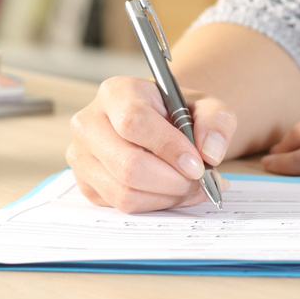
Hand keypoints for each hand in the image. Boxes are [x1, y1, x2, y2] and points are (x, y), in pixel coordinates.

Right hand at [66, 76, 234, 211]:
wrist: (158, 125)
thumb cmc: (177, 113)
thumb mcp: (205, 106)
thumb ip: (217, 121)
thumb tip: (210, 152)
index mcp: (116, 92)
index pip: (134, 122)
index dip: (168, 147)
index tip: (197, 165)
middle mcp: (89, 123)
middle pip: (127, 165)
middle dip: (173, 181)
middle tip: (200, 181)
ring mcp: (82, 156)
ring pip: (124, 192)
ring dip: (167, 197)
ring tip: (191, 187)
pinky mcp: (86, 183)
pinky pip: (121, 206)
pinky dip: (155, 205)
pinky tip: (172, 191)